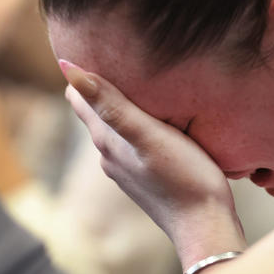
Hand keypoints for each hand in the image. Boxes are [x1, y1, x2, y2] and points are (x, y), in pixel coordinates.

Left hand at [61, 61, 244, 265]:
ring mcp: (127, 170)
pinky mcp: (147, 178)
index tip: (92, 46)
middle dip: (101, 86)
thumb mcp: (148, 135)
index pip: (79, 97)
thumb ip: (110, 103)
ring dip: (120, 106)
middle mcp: (110, 156)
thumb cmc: (184, 178)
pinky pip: (134, 142)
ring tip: (136, 81)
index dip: (83, 73)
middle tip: (114, 55)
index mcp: (107, 140)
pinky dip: (137, 125)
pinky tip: (154, 121)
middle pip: (97, 111)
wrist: (206, 227)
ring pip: (116, 127)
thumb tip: (67, 69)